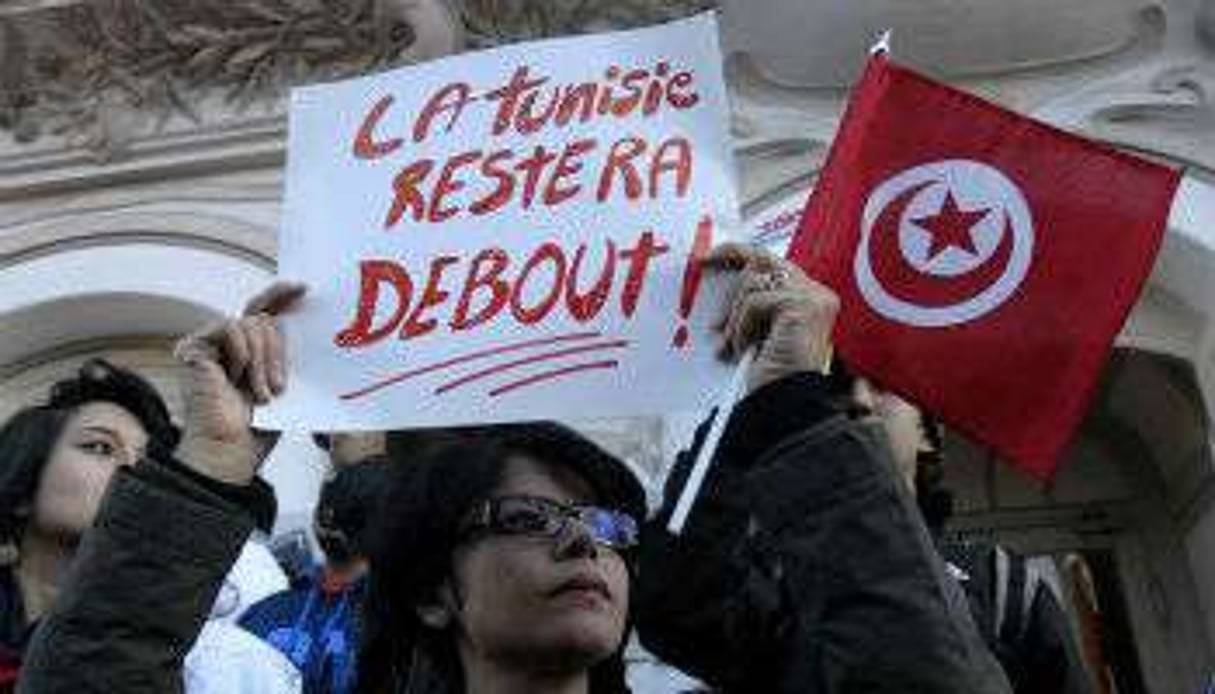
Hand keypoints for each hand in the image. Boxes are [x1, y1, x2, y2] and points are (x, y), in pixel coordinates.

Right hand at [173, 282, 305, 483]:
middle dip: (278, 352)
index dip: (281, 295)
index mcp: (249, 352)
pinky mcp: (193, 346)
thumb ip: (286, 354)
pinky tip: (236, 377)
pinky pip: (230, 327)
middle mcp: (227, 345)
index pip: (265, 312)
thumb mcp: (283, 383)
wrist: (231, 451)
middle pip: (263, 318)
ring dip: (262, 360)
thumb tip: (307, 325)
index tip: (303, 288)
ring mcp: (208, 345)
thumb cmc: (257, 428)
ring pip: (252, 323)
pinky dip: (242, 352)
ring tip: (261, 393)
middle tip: (278, 388)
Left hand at [706, 243, 837, 392]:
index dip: (740, 253)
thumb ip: (751, 304)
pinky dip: (741, 327)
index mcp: (809, 297)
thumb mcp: (756, 331)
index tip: (711, 256)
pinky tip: (743, 349)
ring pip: (755, 282)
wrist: (782, 405)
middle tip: (704, 265)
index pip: (773, 261)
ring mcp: (813, 298)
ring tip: (730, 344)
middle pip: (764, 259)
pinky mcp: (803, 307)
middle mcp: (817, 294)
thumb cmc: (770, 375)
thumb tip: (722, 279)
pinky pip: (755, 302)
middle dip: (732, 262)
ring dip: (734, 316)